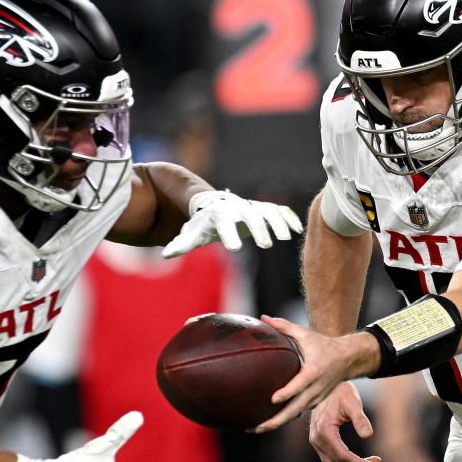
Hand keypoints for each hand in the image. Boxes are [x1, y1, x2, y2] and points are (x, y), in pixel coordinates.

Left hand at [161, 190, 302, 257]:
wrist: (215, 206)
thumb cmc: (202, 225)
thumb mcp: (191, 235)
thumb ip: (180, 245)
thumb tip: (166, 254)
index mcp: (218, 216)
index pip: (223, 223)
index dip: (229, 234)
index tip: (234, 248)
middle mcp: (237, 209)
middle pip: (249, 216)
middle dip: (258, 229)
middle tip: (265, 245)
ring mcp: (251, 207)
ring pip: (267, 211)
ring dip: (277, 222)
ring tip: (286, 238)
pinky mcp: (263, 209)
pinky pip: (278, 210)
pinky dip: (287, 217)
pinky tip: (296, 230)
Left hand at [251, 315, 378, 432]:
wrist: (347, 359)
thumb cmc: (323, 344)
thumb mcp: (305, 333)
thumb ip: (284, 326)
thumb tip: (263, 318)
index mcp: (313, 371)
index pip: (299, 385)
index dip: (287, 393)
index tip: (273, 399)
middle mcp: (316, 388)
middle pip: (295, 409)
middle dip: (275, 421)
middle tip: (255, 427)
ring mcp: (316, 398)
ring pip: (295, 414)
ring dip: (276, 423)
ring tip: (254, 428)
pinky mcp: (314, 402)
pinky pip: (297, 412)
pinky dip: (283, 419)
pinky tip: (266, 422)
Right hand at [305, 381, 380, 461]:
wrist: (328, 384)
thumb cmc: (342, 392)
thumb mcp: (353, 402)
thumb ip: (360, 419)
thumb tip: (368, 435)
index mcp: (324, 430)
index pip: (342, 456)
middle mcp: (316, 438)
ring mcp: (315, 441)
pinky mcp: (318, 441)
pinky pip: (330, 460)